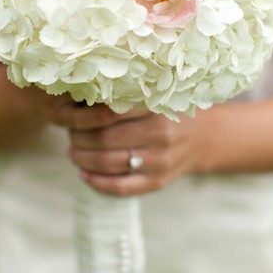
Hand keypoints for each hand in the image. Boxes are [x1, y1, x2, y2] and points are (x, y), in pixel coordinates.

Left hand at [49, 100, 204, 195]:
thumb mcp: (154, 92)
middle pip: (105, 139)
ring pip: (110, 164)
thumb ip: (126, 90)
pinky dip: (98, 183)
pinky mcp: (158, 181)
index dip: (84, 114)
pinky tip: (83, 175)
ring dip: (83, 160)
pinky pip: (122, 187)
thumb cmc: (167, 110)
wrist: (204, 137)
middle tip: (69, 133)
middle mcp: (161, 134)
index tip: (73, 111)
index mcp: (156, 107)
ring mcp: (161, 161)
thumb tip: (82, 85)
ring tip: (72, 151)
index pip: (109, 112)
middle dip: (79, 138)